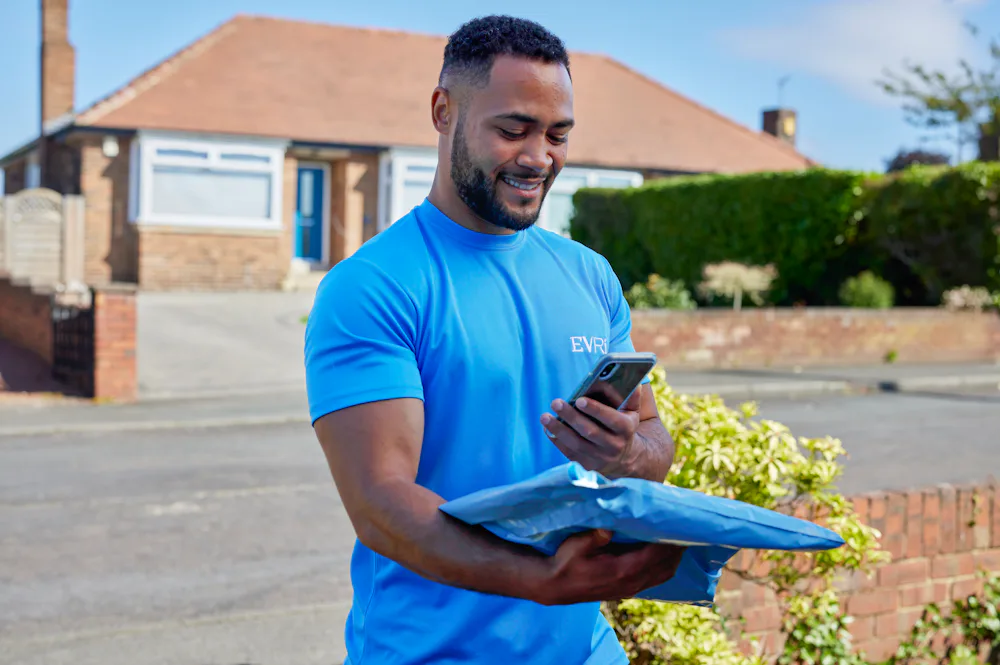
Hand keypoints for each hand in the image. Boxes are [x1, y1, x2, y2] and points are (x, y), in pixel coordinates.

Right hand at [531, 529, 685, 605]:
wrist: (555, 586)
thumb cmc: (564, 563)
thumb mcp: (574, 546)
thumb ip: (593, 537)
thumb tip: (608, 526)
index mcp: (621, 570)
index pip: (655, 555)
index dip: (671, 542)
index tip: (682, 526)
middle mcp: (630, 582)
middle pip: (665, 566)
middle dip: (679, 549)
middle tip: (689, 529)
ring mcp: (630, 588)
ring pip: (663, 575)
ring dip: (674, 559)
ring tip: (682, 540)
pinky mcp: (627, 590)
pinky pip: (655, 579)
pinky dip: (665, 567)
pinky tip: (666, 554)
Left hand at [540, 387, 641, 476]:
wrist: (625, 458)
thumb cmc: (623, 427)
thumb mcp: (632, 413)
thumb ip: (632, 396)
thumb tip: (634, 381)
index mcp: (626, 429)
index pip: (612, 420)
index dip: (596, 410)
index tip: (580, 399)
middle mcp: (614, 446)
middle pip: (590, 432)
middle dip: (571, 417)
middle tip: (556, 402)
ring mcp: (600, 458)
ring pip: (576, 444)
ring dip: (558, 429)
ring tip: (544, 416)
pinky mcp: (587, 466)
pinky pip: (569, 453)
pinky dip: (557, 440)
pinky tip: (547, 428)